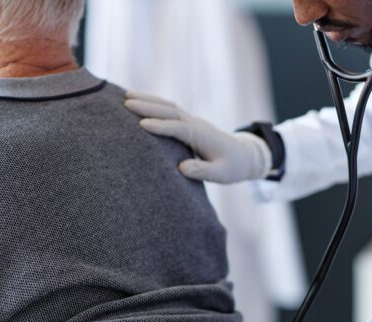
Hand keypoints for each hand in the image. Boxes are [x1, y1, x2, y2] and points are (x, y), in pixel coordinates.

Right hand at [124, 92, 271, 183]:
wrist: (245, 155)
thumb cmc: (232, 167)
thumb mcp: (221, 174)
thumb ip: (202, 171)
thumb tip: (181, 168)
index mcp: (202, 137)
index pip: (179, 129)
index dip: (161, 127)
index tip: (141, 125)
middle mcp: (196, 125)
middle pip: (170, 111)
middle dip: (149, 106)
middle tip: (126, 103)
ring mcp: (192, 121)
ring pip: (169, 106)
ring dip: (149, 100)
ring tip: (127, 96)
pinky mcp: (189, 122)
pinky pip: (170, 109)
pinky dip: (154, 103)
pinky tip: (140, 101)